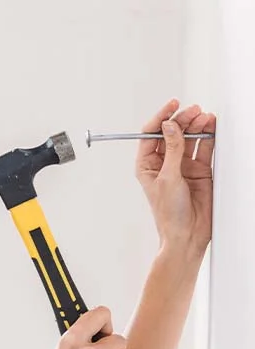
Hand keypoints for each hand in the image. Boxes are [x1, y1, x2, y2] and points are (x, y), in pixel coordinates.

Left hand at [136, 99, 214, 258]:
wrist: (187, 233)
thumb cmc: (169, 213)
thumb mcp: (168, 178)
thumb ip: (171, 150)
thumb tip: (169, 126)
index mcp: (147, 165)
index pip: (151, 135)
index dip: (161, 118)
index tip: (172, 105)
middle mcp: (164, 163)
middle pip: (172, 133)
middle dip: (182, 120)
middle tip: (193, 111)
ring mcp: (183, 165)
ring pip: (189, 138)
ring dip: (196, 126)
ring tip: (205, 118)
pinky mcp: (200, 170)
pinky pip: (204, 147)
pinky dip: (209, 136)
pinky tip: (212, 126)